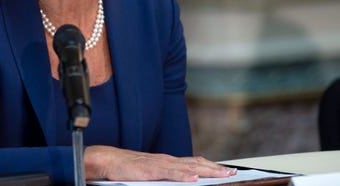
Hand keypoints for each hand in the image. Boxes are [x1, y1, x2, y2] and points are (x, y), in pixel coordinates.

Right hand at [84, 145, 236, 181]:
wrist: (109, 160)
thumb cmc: (128, 169)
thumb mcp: (152, 173)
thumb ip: (168, 176)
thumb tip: (186, 182)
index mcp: (168, 161)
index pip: (195, 162)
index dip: (212, 166)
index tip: (227, 170)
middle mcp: (167, 160)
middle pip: (196, 164)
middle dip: (215, 169)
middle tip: (233, 173)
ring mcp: (160, 164)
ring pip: (188, 167)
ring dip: (206, 171)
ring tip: (221, 175)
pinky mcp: (151, 170)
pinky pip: (170, 173)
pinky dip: (183, 176)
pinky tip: (194, 179)